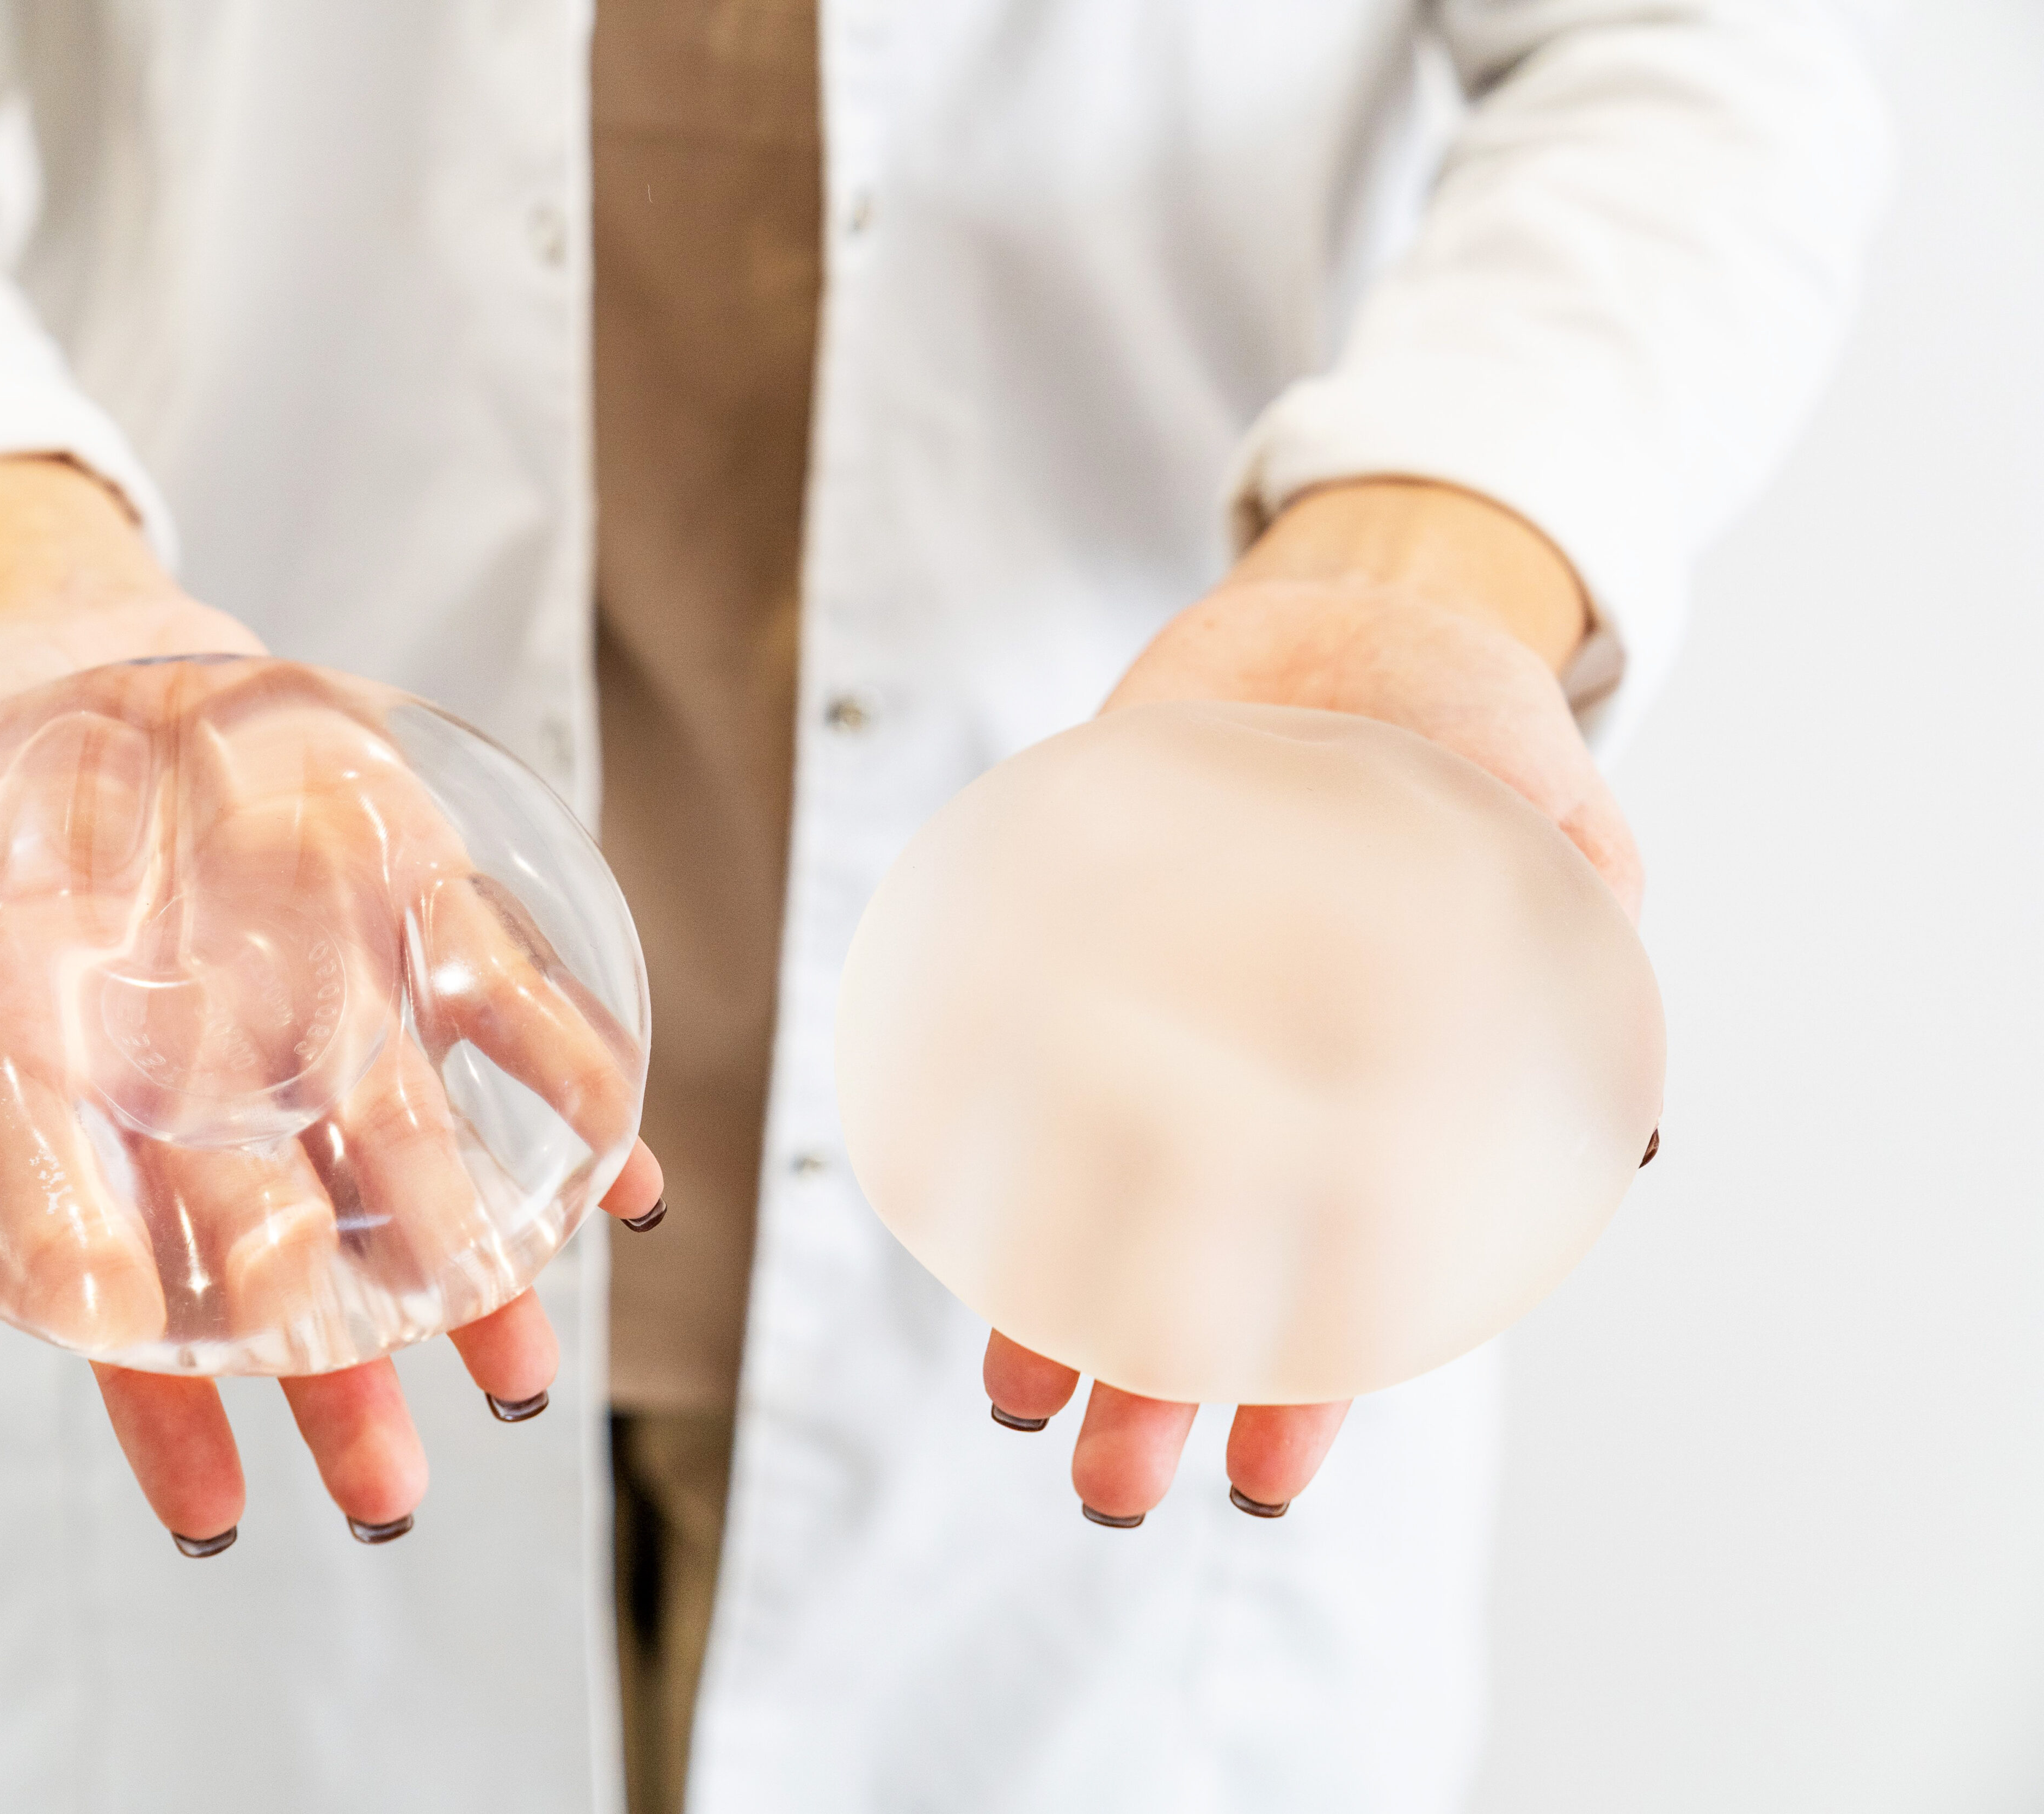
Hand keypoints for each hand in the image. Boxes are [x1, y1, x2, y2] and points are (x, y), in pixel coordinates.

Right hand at [0, 459, 664, 1550]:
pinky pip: (504, 996)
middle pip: (281, 1253)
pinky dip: (569, 1077)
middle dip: (337, 1376)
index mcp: (83, 1102)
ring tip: (521, 1375)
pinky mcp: (405, 892)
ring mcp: (320, 991)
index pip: (120, 1290)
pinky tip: (625, 1172)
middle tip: (389, 1491)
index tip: (215, 1504)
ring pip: (407, 1156)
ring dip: (474, 1271)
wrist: (45, 629)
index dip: (161, 1402)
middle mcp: (213, 1077)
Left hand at [983, 479, 1638, 1522]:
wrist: (1347, 621)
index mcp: (1393, 1086)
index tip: (1267, 1477)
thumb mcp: (1553, 811)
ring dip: (1058, 1296)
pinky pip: (1014, 1056)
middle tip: (1106, 1487)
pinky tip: (938, 1201)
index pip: (1356, 1278)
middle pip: (1216, 1264)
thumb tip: (1621, 1134)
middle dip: (1160, 1383)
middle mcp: (1269, 1079)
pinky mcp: (1076, 939)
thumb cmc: (1469, 725)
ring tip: (1011, 1396)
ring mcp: (1168, 1020)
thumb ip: (1578, 946)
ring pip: (1106, 1188)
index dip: (1319, 1385)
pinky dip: (979, 1127)